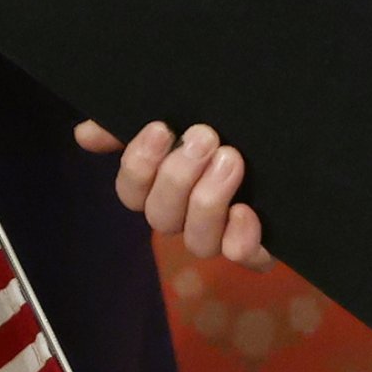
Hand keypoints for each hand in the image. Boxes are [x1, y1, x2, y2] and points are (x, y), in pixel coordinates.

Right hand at [74, 120, 268, 266]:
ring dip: (209, 200)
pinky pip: (240, 255)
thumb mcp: (178, 115)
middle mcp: (184, 217)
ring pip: (196, 241)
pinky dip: (241, 238)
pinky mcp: (255, 246)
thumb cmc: (221, 127)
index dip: (140, 165)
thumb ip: (129, 124)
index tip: (160, 128)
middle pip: (161, 215)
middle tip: (205, 136)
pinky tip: (246, 210)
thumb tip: (84, 133)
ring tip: (230, 159)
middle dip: (178, 175)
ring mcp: (218, 236)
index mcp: (160, 187)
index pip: (131, 191)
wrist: (287, 137)